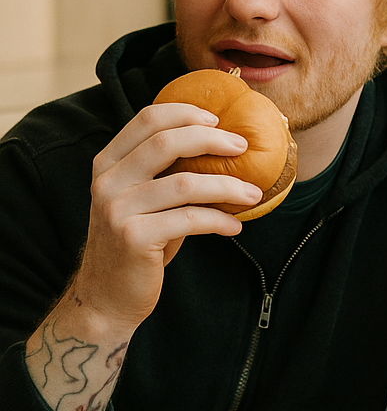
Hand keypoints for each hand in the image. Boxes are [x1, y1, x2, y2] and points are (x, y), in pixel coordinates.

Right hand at [76, 101, 263, 331]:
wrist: (108, 296)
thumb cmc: (137, 244)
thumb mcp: (144, 202)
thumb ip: (166, 175)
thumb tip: (222, 152)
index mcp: (108, 164)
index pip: (146, 120)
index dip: (185, 113)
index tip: (218, 119)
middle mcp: (108, 181)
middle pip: (166, 142)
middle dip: (212, 140)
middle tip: (242, 147)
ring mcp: (117, 209)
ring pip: (184, 183)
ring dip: (227, 186)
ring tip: (253, 194)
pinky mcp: (134, 237)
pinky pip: (189, 219)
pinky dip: (219, 220)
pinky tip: (235, 227)